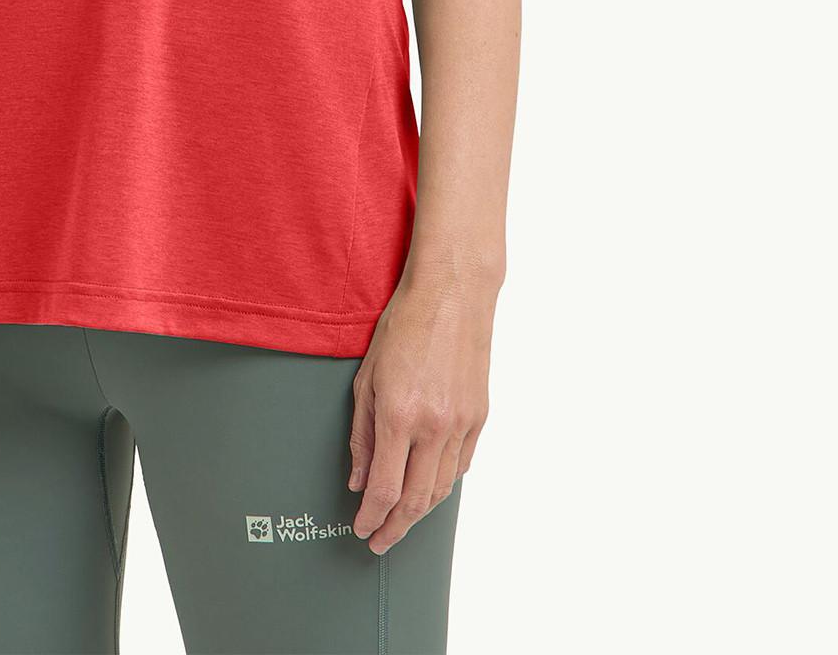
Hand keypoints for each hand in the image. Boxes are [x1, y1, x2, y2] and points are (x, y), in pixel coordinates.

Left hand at [346, 272, 494, 553]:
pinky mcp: (479, 417)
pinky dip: (442, 485)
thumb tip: (357, 481)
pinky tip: (428, 489)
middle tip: (379, 541)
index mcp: (399, 415)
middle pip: (414, 501)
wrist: (452, 295)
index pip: (383, 489)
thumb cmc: (402, 326)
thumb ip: (361, 434)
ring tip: (400, 521)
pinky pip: (460, 466)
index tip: (361, 530)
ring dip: (418, 513)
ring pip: (441, 489)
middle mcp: (433, 426)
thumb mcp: (366, 377)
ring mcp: (461, 424)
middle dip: (394, 528)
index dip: (371, 517)